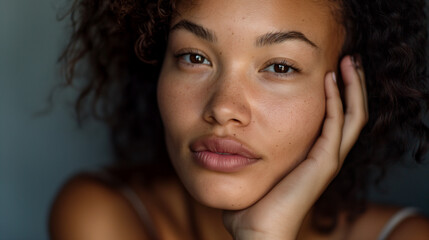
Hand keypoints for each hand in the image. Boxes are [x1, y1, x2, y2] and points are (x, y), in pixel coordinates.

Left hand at [223, 55, 367, 239]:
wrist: (258, 230)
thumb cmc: (253, 204)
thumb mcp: (256, 168)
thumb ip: (252, 153)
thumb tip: (230, 141)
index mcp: (312, 156)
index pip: (334, 119)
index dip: (337, 95)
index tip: (330, 69)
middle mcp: (325, 156)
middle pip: (351, 114)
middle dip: (352, 86)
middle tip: (349, 59)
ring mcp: (327, 159)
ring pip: (352, 117)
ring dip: (352, 88)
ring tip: (350, 61)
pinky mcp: (323, 163)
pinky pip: (336, 125)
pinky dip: (336, 100)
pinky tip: (330, 80)